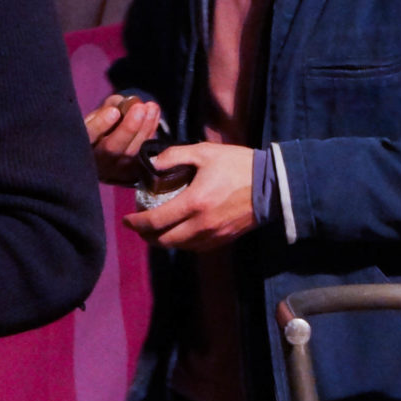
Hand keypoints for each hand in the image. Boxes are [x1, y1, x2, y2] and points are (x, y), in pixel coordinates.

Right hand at [85, 92, 160, 183]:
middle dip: (128, 127)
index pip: (88, 136)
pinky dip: (161, 151)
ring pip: (133, 152)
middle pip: (113, 148)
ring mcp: (118, 170)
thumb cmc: (101, 129)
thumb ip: (109, 106)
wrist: (106, 156)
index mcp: (83, 145)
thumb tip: (125, 102)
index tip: (113, 112)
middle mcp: (98, 161)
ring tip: (151, 107)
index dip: (100, 125)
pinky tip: (167, 136)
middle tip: (140, 107)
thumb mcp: (98, 115)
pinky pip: (149, 161)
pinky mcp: (135, 173)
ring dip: (146, 128)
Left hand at [122, 141, 258, 250]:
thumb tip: (152, 163)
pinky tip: (177, 232)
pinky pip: (196, 248)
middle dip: (146, 235)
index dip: (136, 223)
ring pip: (180, 247)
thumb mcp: (204, 152)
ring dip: (162, 241)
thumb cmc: (238, 165)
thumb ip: (174, 155)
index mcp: (194, 203)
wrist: (275, 185)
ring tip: (154, 230)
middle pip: (164, 240)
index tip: (126, 219)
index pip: (155, 221)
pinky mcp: (225, 239)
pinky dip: (181, 243)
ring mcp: (214, 235)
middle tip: (137, 226)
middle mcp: (202, 225)